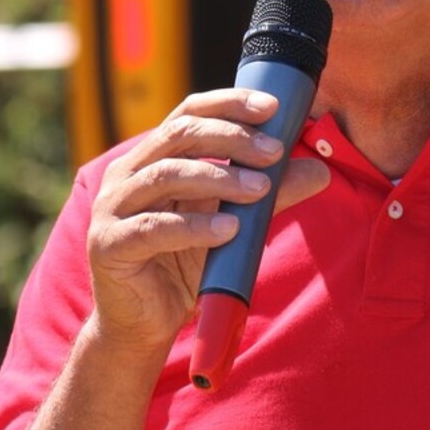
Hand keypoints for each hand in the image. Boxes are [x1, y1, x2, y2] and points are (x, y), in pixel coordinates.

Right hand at [86, 88, 329, 358]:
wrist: (144, 325)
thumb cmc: (182, 266)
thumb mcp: (232, 224)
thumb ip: (268, 196)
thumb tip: (320, 172)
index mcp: (151, 158)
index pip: (189, 112)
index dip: (229, 104)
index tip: (273, 108)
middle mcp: (126, 174)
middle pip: (179, 136)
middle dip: (231, 138)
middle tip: (274, 153)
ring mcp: (112, 208)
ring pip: (165, 176)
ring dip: (219, 178)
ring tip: (260, 190)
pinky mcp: (108, 245)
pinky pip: (153, 227)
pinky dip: (195, 226)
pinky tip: (229, 230)